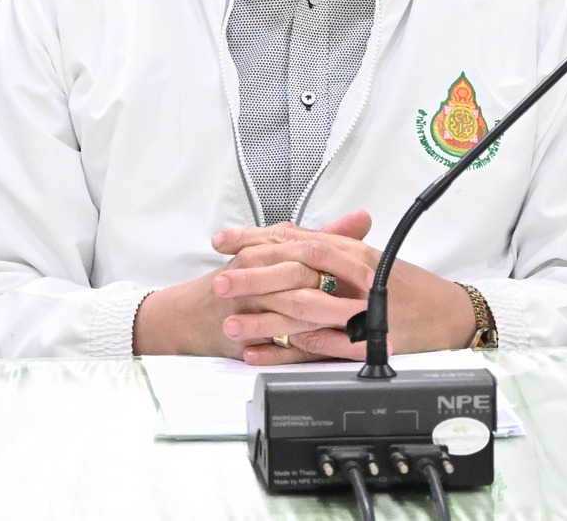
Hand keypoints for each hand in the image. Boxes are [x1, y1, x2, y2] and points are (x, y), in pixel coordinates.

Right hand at [131, 212, 373, 357]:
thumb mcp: (282, 252)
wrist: (189, 314)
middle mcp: (259, 271)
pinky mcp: (243, 330)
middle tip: (372, 300)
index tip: (377, 272)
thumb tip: (362, 216)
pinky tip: (323, 351)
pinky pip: (275, 338)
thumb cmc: (237, 282)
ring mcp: (250, 301)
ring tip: (358, 327)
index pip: (313, 249)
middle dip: (340, 288)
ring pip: (291, 306)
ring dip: (327, 318)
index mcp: (273, 250)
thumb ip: (324, 236)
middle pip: (302, 275)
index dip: (347, 260)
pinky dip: (300, 345)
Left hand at [210, 210, 476, 364]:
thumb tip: (288, 235)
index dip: (255, 239)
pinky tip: (263, 354)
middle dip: (251, 278)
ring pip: (303, 310)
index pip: (295, 239)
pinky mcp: (366, 341)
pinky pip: (323, 346)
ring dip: (265, 318)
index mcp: (351, 251)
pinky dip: (291, 351)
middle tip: (217, 282)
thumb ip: (330, 246)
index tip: (221, 241)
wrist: (451, 313)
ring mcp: (360, 309)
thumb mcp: (368, 258)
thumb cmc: (409, 286)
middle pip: (295, 271)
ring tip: (230, 323)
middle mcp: (354, 274)